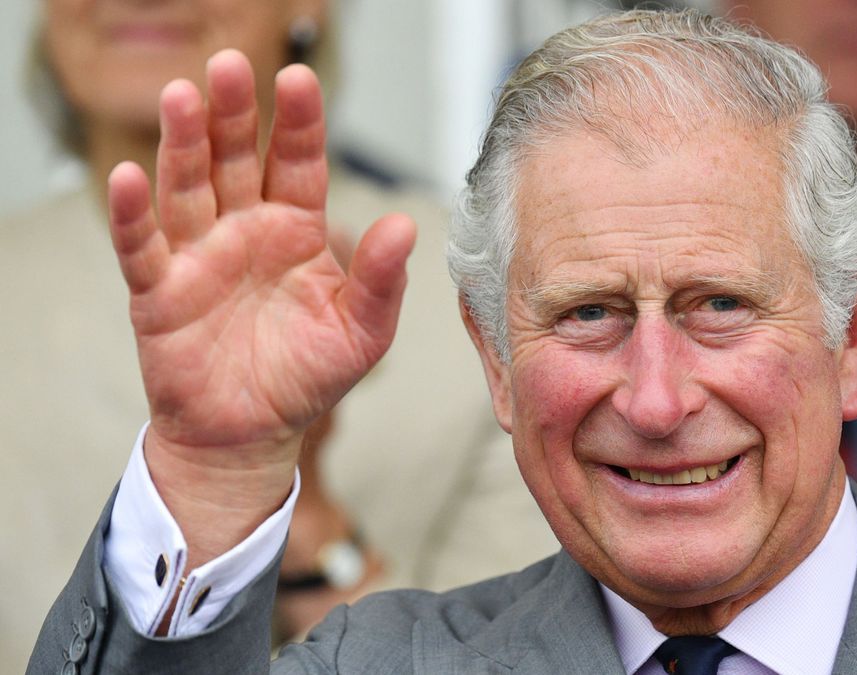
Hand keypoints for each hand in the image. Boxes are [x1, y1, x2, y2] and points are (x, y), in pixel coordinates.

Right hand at [107, 49, 414, 566]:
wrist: (252, 435)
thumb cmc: (308, 377)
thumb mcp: (362, 332)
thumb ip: (383, 281)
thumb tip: (405, 226)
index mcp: (296, 230)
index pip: (298, 163)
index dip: (298, 123)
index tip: (300, 78)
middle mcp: (245, 230)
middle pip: (235, 159)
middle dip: (234, 114)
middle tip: (232, 65)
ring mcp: (199, 255)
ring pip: (187, 187)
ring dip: (182, 144)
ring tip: (182, 96)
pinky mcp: (159, 291)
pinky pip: (142, 246)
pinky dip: (131, 213)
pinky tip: (128, 177)